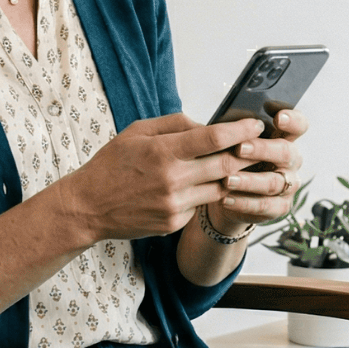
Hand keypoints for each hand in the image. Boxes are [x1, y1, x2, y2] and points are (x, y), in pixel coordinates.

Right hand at [53, 114, 265, 241]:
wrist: (88, 206)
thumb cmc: (112, 164)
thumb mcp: (138, 131)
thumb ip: (175, 124)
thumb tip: (208, 125)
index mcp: (163, 151)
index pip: (214, 138)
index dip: (240, 131)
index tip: (255, 126)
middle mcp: (173, 179)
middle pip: (227, 165)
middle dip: (248, 154)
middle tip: (260, 146)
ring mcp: (175, 205)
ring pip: (220, 188)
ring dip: (232, 177)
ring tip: (239, 165)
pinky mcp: (174, 223)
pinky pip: (200, 205)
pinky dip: (205, 194)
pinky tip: (201, 187)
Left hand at [210, 109, 308, 234]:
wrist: (227, 193)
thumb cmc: (233, 157)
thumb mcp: (233, 140)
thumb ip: (233, 130)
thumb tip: (217, 121)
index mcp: (284, 138)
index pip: (298, 125)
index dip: (292, 120)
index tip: (277, 117)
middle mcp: (291, 160)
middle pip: (285, 152)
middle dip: (262, 149)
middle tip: (239, 148)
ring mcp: (288, 185)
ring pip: (273, 182)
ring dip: (249, 181)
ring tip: (227, 179)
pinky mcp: (280, 207)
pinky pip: (264, 206)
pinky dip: (243, 203)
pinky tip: (225, 199)